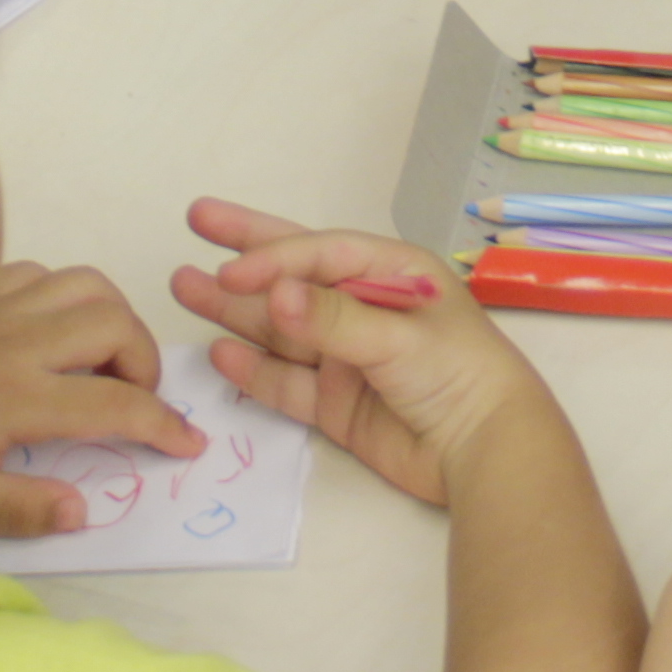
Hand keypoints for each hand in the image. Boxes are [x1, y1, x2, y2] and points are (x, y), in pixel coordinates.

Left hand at [0, 256, 199, 535]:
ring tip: (104, 361)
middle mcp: (17, 343)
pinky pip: (42, 273)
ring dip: (113, 320)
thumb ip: (15, 509)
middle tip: (134, 400)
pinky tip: (51, 333)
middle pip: (115, 326)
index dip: (163, 424)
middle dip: (145, 363)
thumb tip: (79, 510)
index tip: (186, 441)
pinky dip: (66, 298)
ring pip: (86, 285)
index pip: (116, 406)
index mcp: (18, 400)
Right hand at [169, 198, 558, 506]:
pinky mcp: (338, 405)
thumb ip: (330, 318)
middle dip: (246, 253)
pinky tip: (220, 354)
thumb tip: (272, 293)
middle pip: (295, 275)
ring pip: (281, 329)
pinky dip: (255, 370)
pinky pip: (287, 382)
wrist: (486, 452)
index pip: (319, 253)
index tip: (228, 267)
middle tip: (195, 219)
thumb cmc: (458, 373)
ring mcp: (348, 359)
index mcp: (391, 274)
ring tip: (185, 287)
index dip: (272, 255)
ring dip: (236, 310)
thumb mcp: (396, 336)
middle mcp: (365, 310)